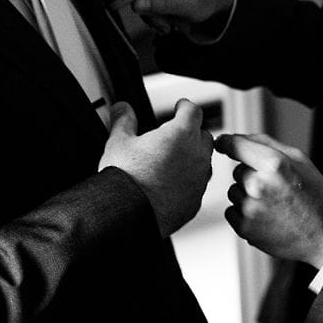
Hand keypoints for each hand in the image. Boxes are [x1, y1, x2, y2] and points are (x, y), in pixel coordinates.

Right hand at [99, 99, 212, 233]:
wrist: (127, 215)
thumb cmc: (125, 178)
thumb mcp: (119, 142)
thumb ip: (124, 120)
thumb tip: (122, 109)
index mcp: (181, 134)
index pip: (193, 110)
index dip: (185, 107)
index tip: (180, 107)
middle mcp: (197, 155)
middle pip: (202, 135)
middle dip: (190, 133)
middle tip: (173, 136)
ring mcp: (200, 179)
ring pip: (203, 162)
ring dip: (192, 158)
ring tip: (169, 162)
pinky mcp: (196, 201)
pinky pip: (197, 186)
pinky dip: (187, 182)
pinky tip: (170, 185)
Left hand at [216, 132, 322, 268]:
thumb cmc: (315, 196)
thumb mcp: (300, 160)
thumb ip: (267, 144)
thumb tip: (237, 138)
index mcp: (274, 165)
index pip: (236, 146)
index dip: (227, 143)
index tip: (222, 143)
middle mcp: (259, 185)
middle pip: (237, 171)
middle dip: (251, 175)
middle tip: (276, 187)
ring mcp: (250, 208)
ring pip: (234, 191)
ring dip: (247, 195)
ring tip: (273, 203)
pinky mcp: (244, 228)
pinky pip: (232, 211)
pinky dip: (244, 213)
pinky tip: (266, 215)